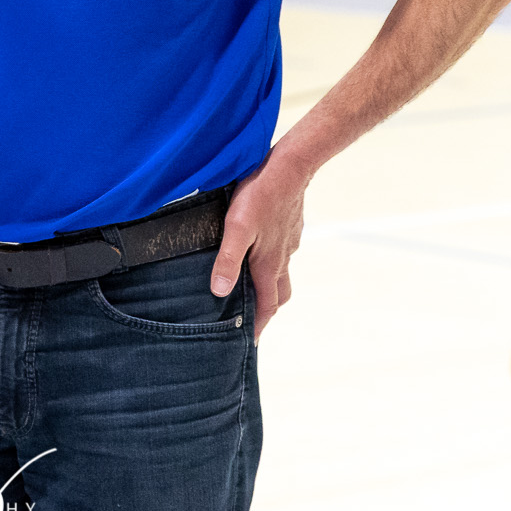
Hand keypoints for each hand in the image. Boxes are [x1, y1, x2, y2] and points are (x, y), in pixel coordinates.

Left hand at [208, 152, 309, 336]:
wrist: (290, 167)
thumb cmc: (261, 196)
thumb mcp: (237, 229)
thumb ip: (228, 260)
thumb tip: (220, 291)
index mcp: (269, 264)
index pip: (267, 305)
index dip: (260, 326)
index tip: (252, 343)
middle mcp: (282, 257)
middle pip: (278, 294)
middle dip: (267, 309)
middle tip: (252, 319)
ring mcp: (288, 241)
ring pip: (281, 272)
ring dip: (269, 285)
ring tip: (251, 287)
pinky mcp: (289, 227)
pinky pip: (282, 252)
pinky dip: (271, 262)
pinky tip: (258, 250)